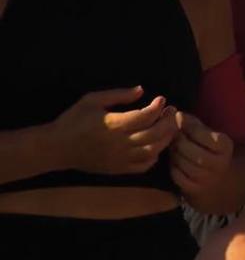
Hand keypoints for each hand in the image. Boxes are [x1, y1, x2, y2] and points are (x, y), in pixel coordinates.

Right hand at [51, 86, 178, 173]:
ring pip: (153, 150)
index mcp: (115, 124)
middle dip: (168, 122)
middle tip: (172, 112)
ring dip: (166, 139)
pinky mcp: (120, 169)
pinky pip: (144, 165)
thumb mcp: (91, 100)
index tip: (162, 100)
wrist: (58, 148)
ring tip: (169, 128)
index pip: (145, 116)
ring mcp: (122, 158)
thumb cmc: (74, 120)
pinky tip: (156, 146)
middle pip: (155, 134)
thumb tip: (141, 90)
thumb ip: (118, 95)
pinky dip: (155, 156)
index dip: (158, 107)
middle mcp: (122, 143)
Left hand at [170, 112, 232, 194]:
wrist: (231, 183)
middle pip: (186, 147)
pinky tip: (176, 159)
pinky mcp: (195, 190)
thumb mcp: (220, 138)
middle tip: (171, 131)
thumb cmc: (223, 154)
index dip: (186, 124)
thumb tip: (178, 115)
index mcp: (225, 147)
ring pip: (180, 161)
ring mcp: (205, 179)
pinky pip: (176, 175)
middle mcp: (216, 164)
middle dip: (176, 138)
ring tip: (173, 144)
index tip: (179, 116)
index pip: (198, 132)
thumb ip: (201, 126)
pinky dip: (173, 165)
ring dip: (173, 151)